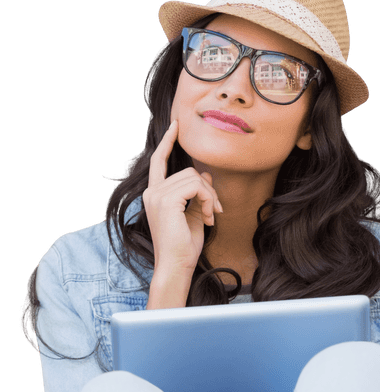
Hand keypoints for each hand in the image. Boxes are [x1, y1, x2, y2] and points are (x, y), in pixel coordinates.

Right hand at [142, 119, 222, 284]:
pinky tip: (208, 218)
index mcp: (154, 194)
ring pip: (194, 178)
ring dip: (210, 197)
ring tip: (211, 217)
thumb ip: (197, 193)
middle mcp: (152, 192)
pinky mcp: (167, 201)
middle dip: (208, 190)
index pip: (158, 161)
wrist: (176, 266)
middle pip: (189, 172)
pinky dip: (208, 199)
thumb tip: (205, 174)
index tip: (176, 125)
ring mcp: (157, 195)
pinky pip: (196, 186)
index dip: (167, 142)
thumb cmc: (183, 246)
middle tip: (215, 211)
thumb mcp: (193, 215)